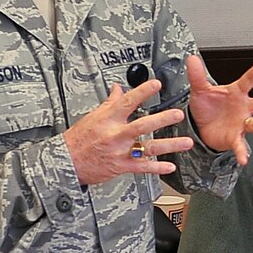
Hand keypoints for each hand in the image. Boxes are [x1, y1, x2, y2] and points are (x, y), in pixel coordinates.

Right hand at [64, 79, 192, 185]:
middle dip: (162, 119)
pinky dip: (156, 168)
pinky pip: (142, 167)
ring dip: (169, 145)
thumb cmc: (78, 138)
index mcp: (108, 119)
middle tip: (178, 114)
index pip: (127, 102)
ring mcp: (119, 151)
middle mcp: (115, 134)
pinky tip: (170, 167)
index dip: (142, 92)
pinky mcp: (121, 166)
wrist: (65, 161)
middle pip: (142, 125)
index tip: (156, 84)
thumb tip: (118, 88)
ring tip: (187, 142)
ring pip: (147, 147)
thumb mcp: (93, 116)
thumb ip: (110, 102)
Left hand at [186, 55, 252, 165]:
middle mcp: (244, 108)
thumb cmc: (208, 106)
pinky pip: (240, 145)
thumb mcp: (200, 90)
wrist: (203, 127)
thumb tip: (191, 58)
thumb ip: (198, 76)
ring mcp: (242, 123)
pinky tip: (244, 159)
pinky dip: (242, 152)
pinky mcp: (235, 138)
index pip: (248, 81)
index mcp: (237, 93)